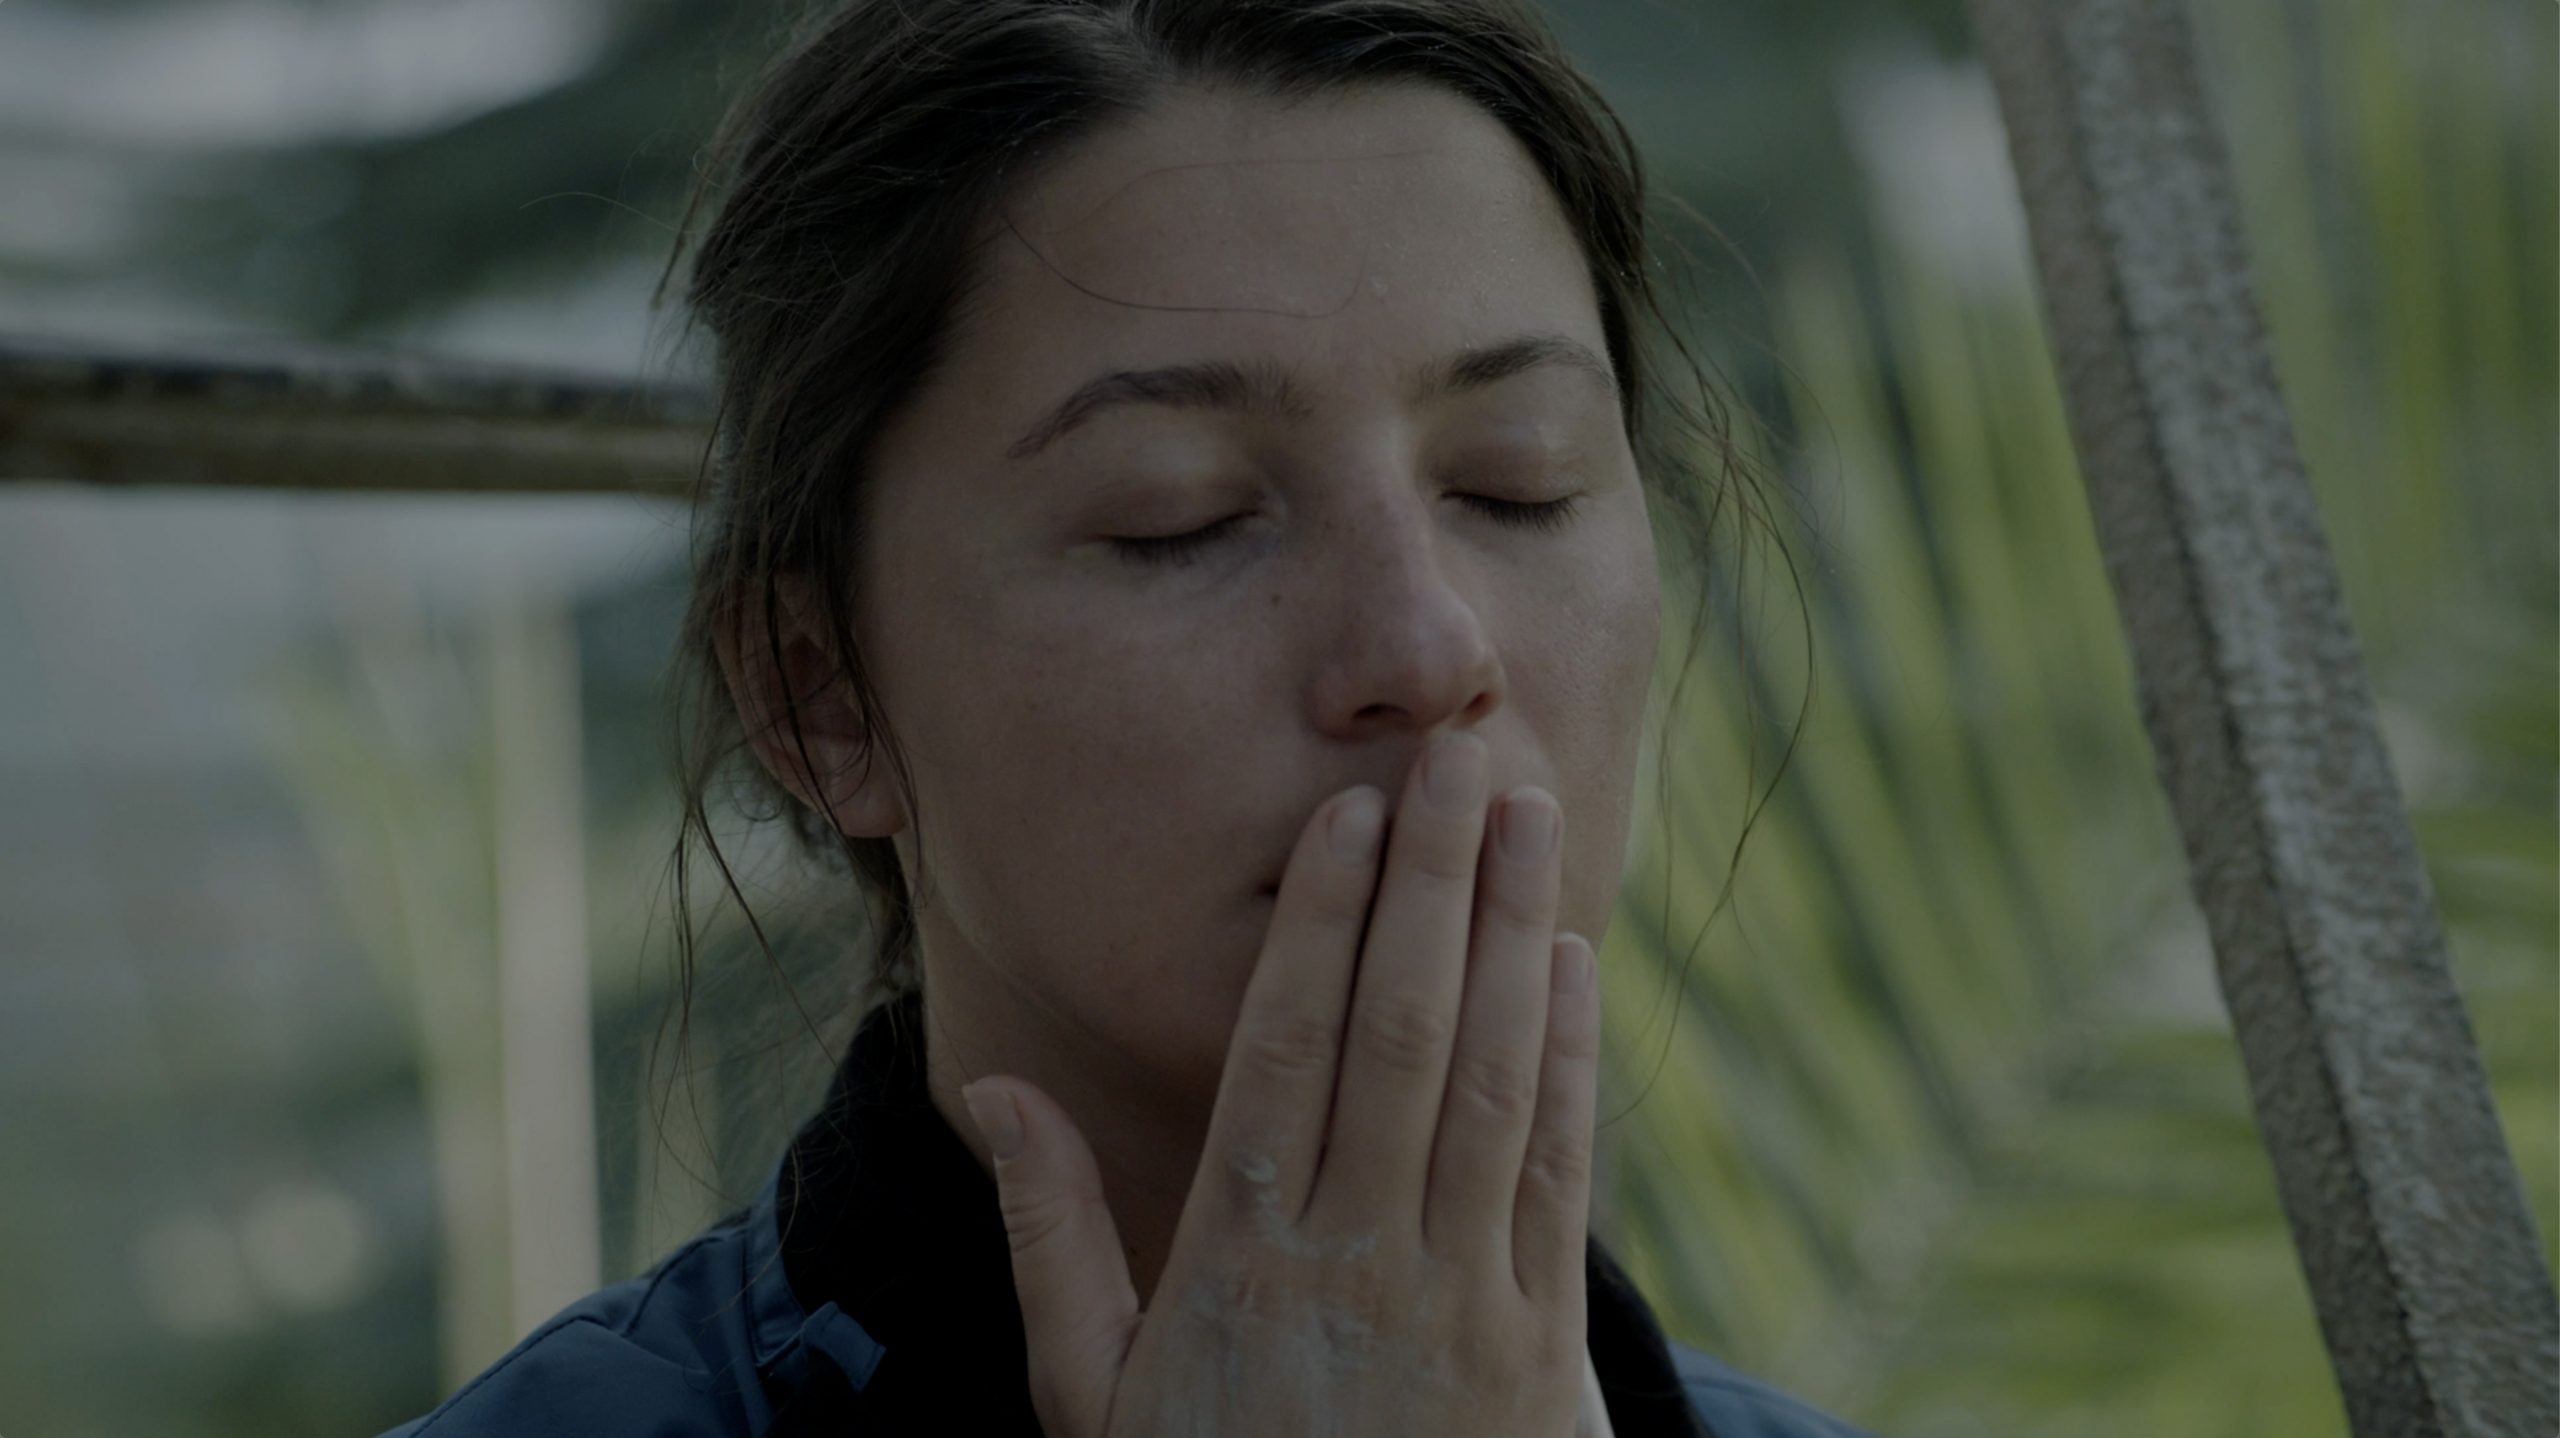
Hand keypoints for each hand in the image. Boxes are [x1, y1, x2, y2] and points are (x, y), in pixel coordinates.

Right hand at [961, 729, 1599, 1436]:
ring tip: (1528, 812)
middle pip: (1401, 1032)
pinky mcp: (1536, 1337)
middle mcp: (1355, 1252)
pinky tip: (1571, 967)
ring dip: (1512, 934)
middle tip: (1458, 754)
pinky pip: (1557, 1173)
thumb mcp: (1090, 1393)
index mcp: (1238, 1251)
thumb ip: (1048, 1237)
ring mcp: (1458, 1293)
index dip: (1323, 920)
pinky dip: (1570, 1062)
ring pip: (1493, 1080)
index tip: (1350, 812)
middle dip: (1432, 881)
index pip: (1287, 1047)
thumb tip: (991, 1092)